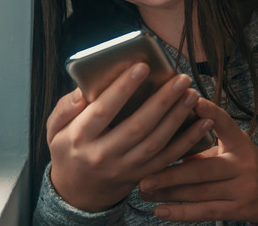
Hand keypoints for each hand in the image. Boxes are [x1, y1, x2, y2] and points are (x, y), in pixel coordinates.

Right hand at [45, 63, 214, 211]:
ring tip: (192, 94)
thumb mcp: (54, 129)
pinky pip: (169, 158)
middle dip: (163, 101)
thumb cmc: (69, 149)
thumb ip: (66, 107)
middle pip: (138, 126)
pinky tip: (203, 122)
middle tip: (180, 79)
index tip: (142, 67)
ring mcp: (126, 167)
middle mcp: (104, 155)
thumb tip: (83, 89)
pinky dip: (189, 140)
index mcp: (80, 138)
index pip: (103, 110)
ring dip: (178, 117)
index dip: (123, 88)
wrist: (78, 191)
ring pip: (157, 142)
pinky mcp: (143, 175)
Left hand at [138, 97, 257, 222]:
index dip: (211, 113)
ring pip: (200, 192)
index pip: (226, 124)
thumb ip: (203, 146)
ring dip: (168, 193)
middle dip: (170, 174)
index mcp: (240, 143)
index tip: (193, 100)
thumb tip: (164, 141)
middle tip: (143, 176)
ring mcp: (242, 188)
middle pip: (202, 169)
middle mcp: (243, 165)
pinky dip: (182, 213)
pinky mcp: (239, 209)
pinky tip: (160, 212)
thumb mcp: (230, 149)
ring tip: (143, 192)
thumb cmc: (242, 164)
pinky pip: (206, 211)